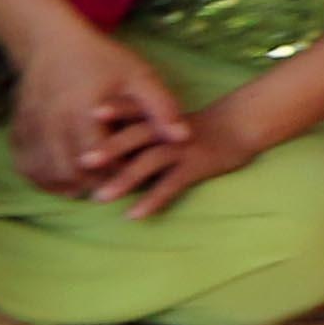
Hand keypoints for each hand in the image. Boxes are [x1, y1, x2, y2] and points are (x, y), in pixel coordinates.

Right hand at [5, 19, 189, 200]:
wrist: (49, 42)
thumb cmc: (99, 59)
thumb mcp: (139, 77)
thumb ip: (162, 108)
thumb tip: (183, 138)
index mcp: (81, 113)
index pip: (100, 161)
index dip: (119, 172)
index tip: (134, 170)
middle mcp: (50, 125)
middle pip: (70, 173)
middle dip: (94, 183)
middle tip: (114, 183)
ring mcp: (30, 129)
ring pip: (46, 174)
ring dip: (67, 185)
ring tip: (89, 184)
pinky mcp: (17, 131)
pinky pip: (26, 166)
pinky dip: (44, 178)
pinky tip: (62, 177)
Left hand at [101, 85, 271, 219]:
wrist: (242, 124)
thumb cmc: (192, 126)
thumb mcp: (163, 120)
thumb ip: (135, 127)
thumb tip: (93, 143)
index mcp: (158, 115)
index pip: (133, 109)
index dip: (113, 109)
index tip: (85, 112)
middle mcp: (167, 129)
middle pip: (136, 134)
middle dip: (110, 147)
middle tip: (81, 162)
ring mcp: (183, 146)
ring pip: (151, 161)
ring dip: (125, 180)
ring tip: (100, 198)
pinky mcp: (197, 165)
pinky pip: (172, 184)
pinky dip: (152, 200)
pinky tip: (134, 215)